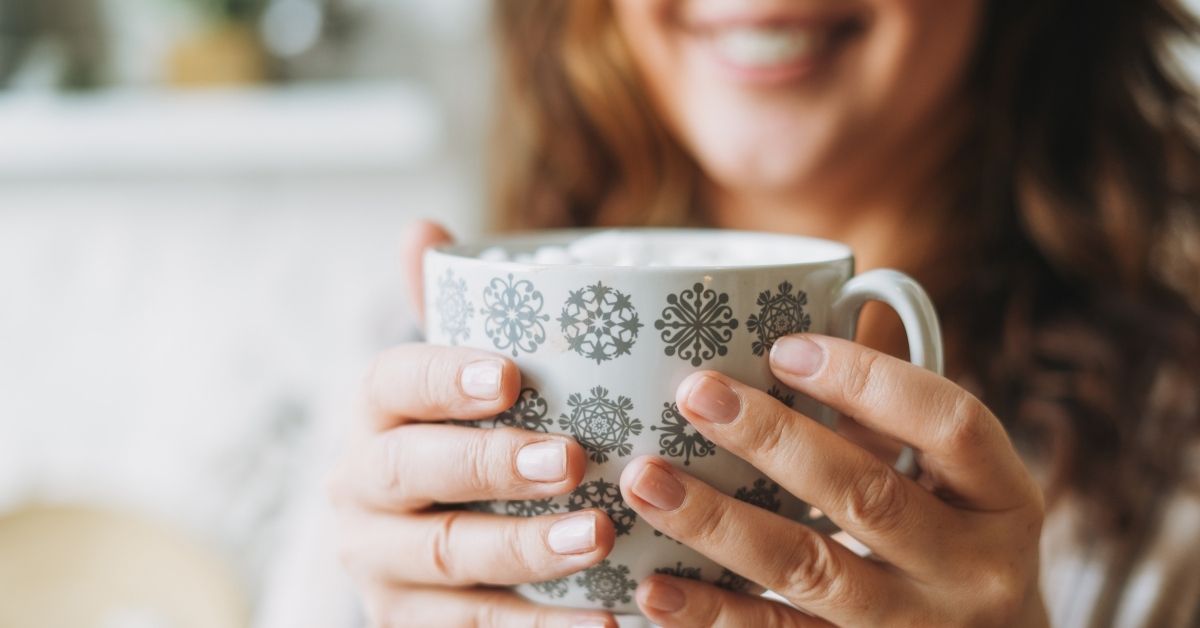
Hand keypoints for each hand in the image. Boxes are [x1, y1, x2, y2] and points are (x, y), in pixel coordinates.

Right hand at [330, 222, 616, 627]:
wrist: (424, 554)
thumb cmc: (461, 443)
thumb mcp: (453, 382)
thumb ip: (450, 315)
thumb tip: (424, 227)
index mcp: (376, 413)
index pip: (391, 382)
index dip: (442, 376)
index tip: (509, 374)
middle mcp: (360, 486)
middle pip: (409, 471)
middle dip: (488, 465)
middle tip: (570, 459)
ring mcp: (376, 563)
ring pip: (442, 556)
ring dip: (523, 549)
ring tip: (600, 538)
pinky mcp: (405, 623)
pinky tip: (607, 620)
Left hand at [619, 334, 1047, 626]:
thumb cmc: (953, 542)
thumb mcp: (953, 484)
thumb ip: (888, 422)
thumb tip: (772, 335)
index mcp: (1003, 498)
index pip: (950, 422)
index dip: (867, 379)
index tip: (783, 348)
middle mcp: (973, 570)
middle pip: (867, 496)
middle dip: (772, 440)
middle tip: (694, 394)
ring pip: (808, 570)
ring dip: (717, 523)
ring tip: (647, 481)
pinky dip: (711, 614)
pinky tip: (656, 585)